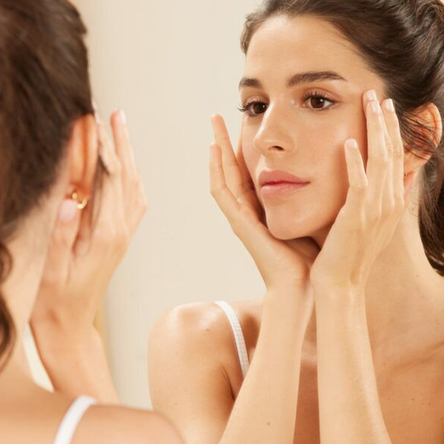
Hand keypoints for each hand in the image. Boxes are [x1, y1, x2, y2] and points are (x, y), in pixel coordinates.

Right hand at [31, 110, 147, 334]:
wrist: (72, 325)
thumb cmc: (55, 301)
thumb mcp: (52, 268)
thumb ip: (62, 233)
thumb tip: (69, 198)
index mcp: (106, 235)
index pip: (108, 181)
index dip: (102, 149)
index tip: (94, 121)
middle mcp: (121, 231)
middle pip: (127, 178)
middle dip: (122, 144)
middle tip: (116, 115)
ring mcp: (124, 235)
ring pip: (134, 188)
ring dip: (129, 157)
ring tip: (121, 131)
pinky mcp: (121, 238)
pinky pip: (133, 202)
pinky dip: (131, 179)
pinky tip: (125, 169)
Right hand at [210, 115, 319, 290]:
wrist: (307, 284)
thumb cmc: (313, 254)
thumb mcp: (312, 215)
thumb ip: (312, 194)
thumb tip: (329, 168)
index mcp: (263, 207)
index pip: (248, 170)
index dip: (245, 146)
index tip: (247, 121)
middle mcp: (248, 209)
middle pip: (232, 168)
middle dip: (226, 140)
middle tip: (220, 115)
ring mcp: (241, 216)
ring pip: (223, 174)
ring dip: (218, 148)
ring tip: (215, 122)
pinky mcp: (239, 223)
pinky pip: (222, 192)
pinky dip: (217, 170)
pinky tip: (216, 148)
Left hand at [309, 91, 416, 291]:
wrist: (341, 282)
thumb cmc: (351, 252)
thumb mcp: (375, 223)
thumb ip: (386, 198)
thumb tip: (399, 176)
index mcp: (392, 201)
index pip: (397, 158)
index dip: (393, 131)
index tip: (386, 108)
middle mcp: (389, 202)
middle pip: (392, 152)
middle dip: (387, 122)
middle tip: (378, 95)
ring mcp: (375, 209)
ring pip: (380, 161)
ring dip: (375, 130)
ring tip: (369, 104)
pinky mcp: (356, 216)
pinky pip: (357, 183)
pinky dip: (353, 162)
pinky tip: (346, 143)